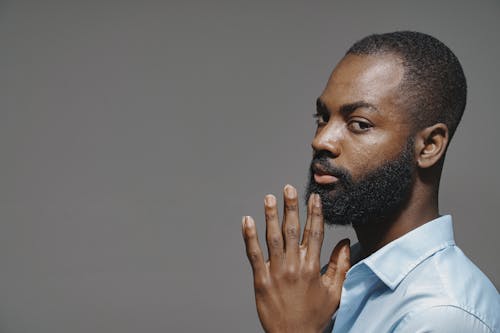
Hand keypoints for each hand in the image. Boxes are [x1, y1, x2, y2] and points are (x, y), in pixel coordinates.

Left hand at [242, 184, 350, 332]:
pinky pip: (254, 254)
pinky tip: (247, 221)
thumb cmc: (315, 316)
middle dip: (291, 207)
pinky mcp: (260, 280)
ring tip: (269, 198)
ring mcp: (276, 272)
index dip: (314, 213)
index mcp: (312, 267)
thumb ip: (340, 265)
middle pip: (293, 230)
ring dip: (270, 216)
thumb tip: (346, 242)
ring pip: (273, 238)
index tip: (313, 197)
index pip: (314, 233)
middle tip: (288, 188)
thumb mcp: (334, 292)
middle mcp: (294, 265)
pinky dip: (249, 237)